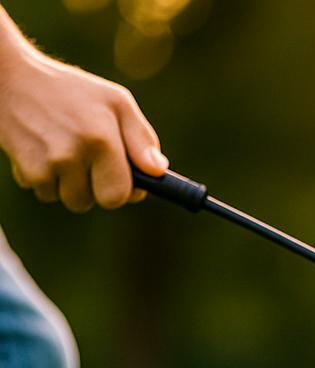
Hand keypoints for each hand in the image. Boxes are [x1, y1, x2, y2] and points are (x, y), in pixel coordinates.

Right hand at [0, 44, 167, 211]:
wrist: (9, 78)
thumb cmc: (70, 90)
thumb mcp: (115, 102)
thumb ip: (142, 138)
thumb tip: (158, 170)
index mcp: (101, 140)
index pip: (119, 196)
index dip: (123, 191)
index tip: (121, 178)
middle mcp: (73, 155)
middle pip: (93, 202)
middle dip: (95, 189)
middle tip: (90, 163)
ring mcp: (46, 165)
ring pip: (67, 200)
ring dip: (69, 184)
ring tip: (64, 152)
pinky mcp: (24, 170)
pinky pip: (43, 192)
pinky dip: (45, 179)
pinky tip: (43, 151)